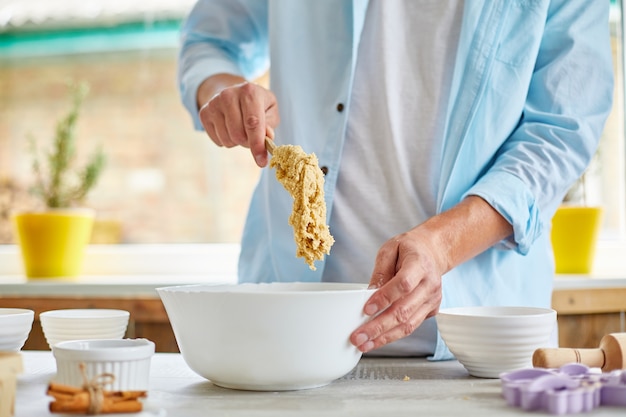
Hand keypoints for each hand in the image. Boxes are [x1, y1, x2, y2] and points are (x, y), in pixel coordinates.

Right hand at [197, 75, 279, 166]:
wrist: (235, 93)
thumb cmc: (258, 105)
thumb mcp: (270, 110)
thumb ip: (270, 125)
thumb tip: (266, 137)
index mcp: (249, 91)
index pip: (253, 123)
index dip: (257, 145)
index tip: (262, 162)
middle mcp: (229, 94)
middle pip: (238, 135)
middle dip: (248, 143)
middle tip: (252, 136)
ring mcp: (214, 103)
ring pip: (227, 140)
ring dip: (237, 142)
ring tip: (240, 129)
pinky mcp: (204, 112)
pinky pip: (217, 140)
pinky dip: (226, 141)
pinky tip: (229, 128)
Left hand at [350, 228, 444, 352]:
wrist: (432, 252)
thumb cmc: (409, 249)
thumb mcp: (390, 249)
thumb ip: (380, 271)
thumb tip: (369, 293)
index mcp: (419, 264)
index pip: (403, 285)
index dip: (384, 299)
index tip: (366, 309)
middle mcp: (429, 284)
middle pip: (404, 310)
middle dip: (379, 327)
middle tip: (359, 336)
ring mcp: (432, 299)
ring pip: (409, 324)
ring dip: (385, 337)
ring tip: (365, 344)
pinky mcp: (431, 310)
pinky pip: (412, 325)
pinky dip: (394, 335)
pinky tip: (378, 339)